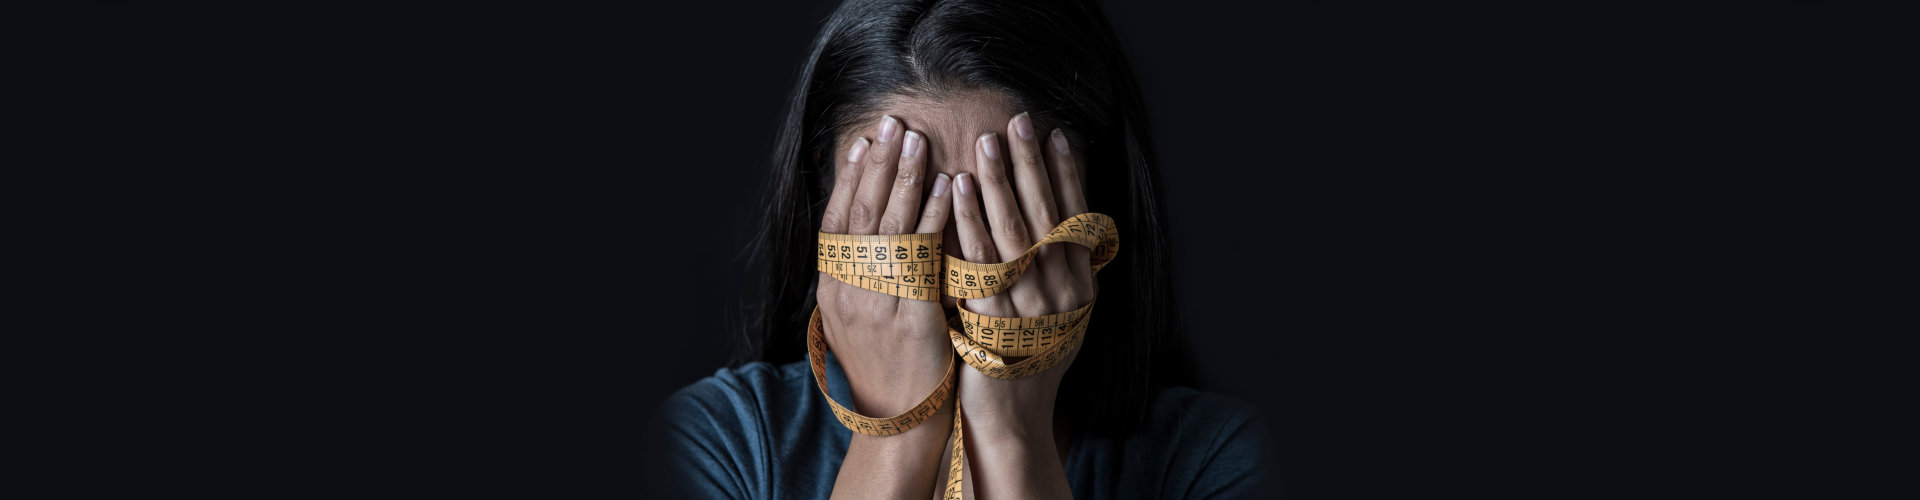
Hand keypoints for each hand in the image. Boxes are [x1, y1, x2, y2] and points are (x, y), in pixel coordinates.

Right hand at [821, 115, 957, 498]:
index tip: (866, 139)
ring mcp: (876, 303)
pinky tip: (948, 188)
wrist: (898, 420)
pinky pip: (924, 256)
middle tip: (895, 123)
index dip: (853, 176)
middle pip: (861, 213)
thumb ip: (863, 272)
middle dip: (879, 164)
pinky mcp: (910, 317)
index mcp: (832, 287)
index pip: (838, 218)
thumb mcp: (860, 316)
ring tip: (919, 140)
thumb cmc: (888, 366)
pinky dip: (935, 218)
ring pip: (890, 227)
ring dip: (906, 179)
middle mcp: (847, 290)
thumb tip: (872, 226)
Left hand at [946, 112, 1088, 498]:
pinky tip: (960, 189)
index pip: (1074, 216)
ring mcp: (1030, 305)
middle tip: (1017, 123)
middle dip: (1030, 165)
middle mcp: (1062, 291)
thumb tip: (1060, 220)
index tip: (1053, 135)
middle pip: (1046, 214)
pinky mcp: (994, 318)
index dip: (1065, 174)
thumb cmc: (1028, 362)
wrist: (1012, 420)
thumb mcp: (1058, 314)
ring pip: (1015, 231)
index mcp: (1081, 285)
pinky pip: (981, 258)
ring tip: (986, 143)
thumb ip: (1060, 271)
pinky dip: (970, 220)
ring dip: (1000, 182)